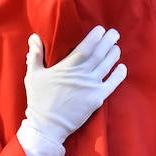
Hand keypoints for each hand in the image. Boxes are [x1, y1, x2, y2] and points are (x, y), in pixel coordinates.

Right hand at [22, 26, 126, 144]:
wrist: (47, 125)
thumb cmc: (39, 100)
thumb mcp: (33, 75)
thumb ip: (35, 55)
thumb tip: (34, 37)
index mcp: (68, 66)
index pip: (86, 47)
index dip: (95, 37)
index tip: (101, 30)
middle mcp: (83, 74)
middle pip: (100, 53)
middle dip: (109, 41)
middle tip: (114, 33)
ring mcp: (92, 86)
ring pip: (107, 66)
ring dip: (114, 55)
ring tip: (116, 47)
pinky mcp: (97, 98)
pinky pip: (112, 84)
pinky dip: (119, 75)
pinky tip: (122, 68)